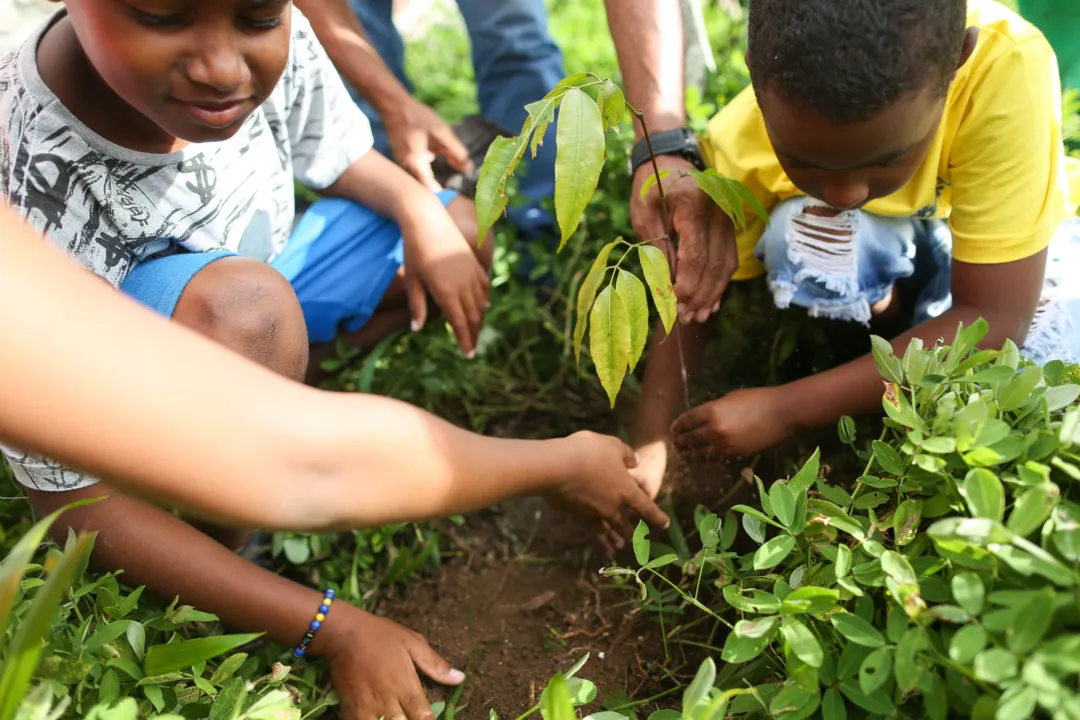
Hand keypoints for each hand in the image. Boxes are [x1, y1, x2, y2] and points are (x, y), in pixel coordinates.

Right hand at [324, 606, 463, 719]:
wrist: (342, 633)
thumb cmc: (380, 635)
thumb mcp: (412, 642)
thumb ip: (435, 664)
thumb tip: (459, 678)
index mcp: (405, 685)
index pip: (424, 717)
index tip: (431, 718)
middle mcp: (387, 700)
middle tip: (412, 715)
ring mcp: (367, 708)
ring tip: (396, 717)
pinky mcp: (349, 710)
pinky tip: (379, 718)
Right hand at [385, 96, 472, 192]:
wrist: (394, 106)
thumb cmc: (418, 117)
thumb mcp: (442, 133)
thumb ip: (457, 152)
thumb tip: (468, 170)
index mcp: (414, 164)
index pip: (430, 191)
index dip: (443, 196)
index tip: (454, 195)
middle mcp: (406, 169)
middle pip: (425, 187)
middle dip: (439, 186)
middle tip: (452, 186)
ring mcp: (402, 165)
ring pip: (421, 179)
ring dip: (432, 176)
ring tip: (441, 162)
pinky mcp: (402, 160)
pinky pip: (416, 170)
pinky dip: (426, 168)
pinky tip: (432, 152)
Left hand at [401, 204, 489, 357]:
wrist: (427, 219)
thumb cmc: (414, 250)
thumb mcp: (412, 279)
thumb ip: (416, 305)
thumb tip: (417, 329)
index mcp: (446, 291)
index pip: (459, 323)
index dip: (464, 340)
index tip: (467, 355)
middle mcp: (463, 284)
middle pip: (473, 317)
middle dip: (473, 335)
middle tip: (472, 350)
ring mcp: (471, 273)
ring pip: (481, 304)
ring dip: (479, 320)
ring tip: (475, 333)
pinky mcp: (474, 264)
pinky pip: (484, 288)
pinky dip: (484, 301)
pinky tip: (482, 309)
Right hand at [544, 432, 669, 539]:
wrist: (557, 467)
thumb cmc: (589, 452)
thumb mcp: (613, 445)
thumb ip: (626, 454)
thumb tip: (636, 461)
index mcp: (626, 491)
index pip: (647, 508)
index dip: (657, 517)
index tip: (665, 524)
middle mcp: (611, 507)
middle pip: (626, 526)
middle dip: (632, 533)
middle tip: (636, 539)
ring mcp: (592, 513)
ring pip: (606, 530)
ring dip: (613, 539)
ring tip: (617, 548)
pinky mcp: (574, 514)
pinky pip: (588, 527)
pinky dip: (594, 534)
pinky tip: (593, 533)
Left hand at [630, 157, 737, 323]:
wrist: (670, 158)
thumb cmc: (650, 186)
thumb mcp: (644, 215)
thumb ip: (657, 249)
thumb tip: (666, 286)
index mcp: (692, 205)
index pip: (694, 257)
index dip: (684, 285)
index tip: (672, 304)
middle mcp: (717, 212)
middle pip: (713, 265)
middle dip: (698, 296)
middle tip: (684, 318)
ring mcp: (727, 219)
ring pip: (725, 266)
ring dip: (711, 294)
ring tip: (697, 316)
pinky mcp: (729, 226)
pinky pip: (728, 259)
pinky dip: (719, 282)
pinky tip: (709, 302)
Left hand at [672, 387, 795, 458]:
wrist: (781, 413)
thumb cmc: (757, 399)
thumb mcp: (730, 398)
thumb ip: (713, 409)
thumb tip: (702, 418)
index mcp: (711, 411)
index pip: (687, 421)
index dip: (678, 426)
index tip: (673, 429)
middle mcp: (714, 430)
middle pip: (690, 439)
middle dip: (680, 441)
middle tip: (676, 443)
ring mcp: (724, 444)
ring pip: (700, 453)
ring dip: (690, 453)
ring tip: (684, 453)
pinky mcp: (735, 454)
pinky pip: (715, 458)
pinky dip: (706, 457)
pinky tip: (703, 456)